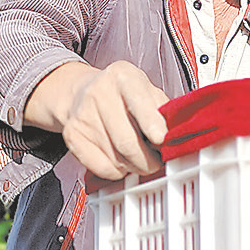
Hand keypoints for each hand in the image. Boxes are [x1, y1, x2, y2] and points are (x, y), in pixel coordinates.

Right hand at [25, 61, 168, 178]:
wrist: (80, 92)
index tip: (161, 140)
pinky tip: (121, 161)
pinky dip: (117, 172)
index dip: (152, 124)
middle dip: (148, 161)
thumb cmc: (122, 95)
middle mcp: (99, 92)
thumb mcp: (146, 90)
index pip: (139, 102)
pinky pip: (101, 168)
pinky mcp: (72, 135)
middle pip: (127, 142)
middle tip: (157, 163)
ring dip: (134, 167)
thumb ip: (164, 111)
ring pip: (116, 159)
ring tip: (139, 159)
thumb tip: (177, 136)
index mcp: (124, 77)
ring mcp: (82, 115)